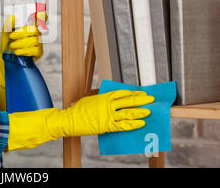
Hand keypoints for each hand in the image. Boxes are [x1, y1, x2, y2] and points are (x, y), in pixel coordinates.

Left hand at [0, 12, 46, 110]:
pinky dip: (25, 50)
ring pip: (34, 40)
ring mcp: (39, 43)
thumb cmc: (8, 41)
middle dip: (22, 32)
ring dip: (21, 42)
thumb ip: (9, 23)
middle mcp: (37, 33)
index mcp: (31, 25)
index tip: (39, 14)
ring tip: (12, 46)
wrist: (6, 57)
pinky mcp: (39, 52)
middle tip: (12, 36)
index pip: (41, 18)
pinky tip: (18, 52)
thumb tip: (13, 17)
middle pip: (35, 29)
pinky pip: (35, 50)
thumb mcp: (6, 31)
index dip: (42, 15)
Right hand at [6, 90, 154, 150]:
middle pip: (128, 101)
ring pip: (127, 112)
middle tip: (150, 99)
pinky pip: (123, 125)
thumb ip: (98, 97)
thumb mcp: (88, 99)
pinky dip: (133, 124)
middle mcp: (107, 104)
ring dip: (139, 112)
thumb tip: (104, 95)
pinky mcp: (107, 125)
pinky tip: (140, 124)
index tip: (141, 93)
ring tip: (148, 111)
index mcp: (103, 96)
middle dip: (140, 100)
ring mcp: (108, 115)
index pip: (122, 93)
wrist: (69, 120)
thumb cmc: (77, 110)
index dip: (133, 93)